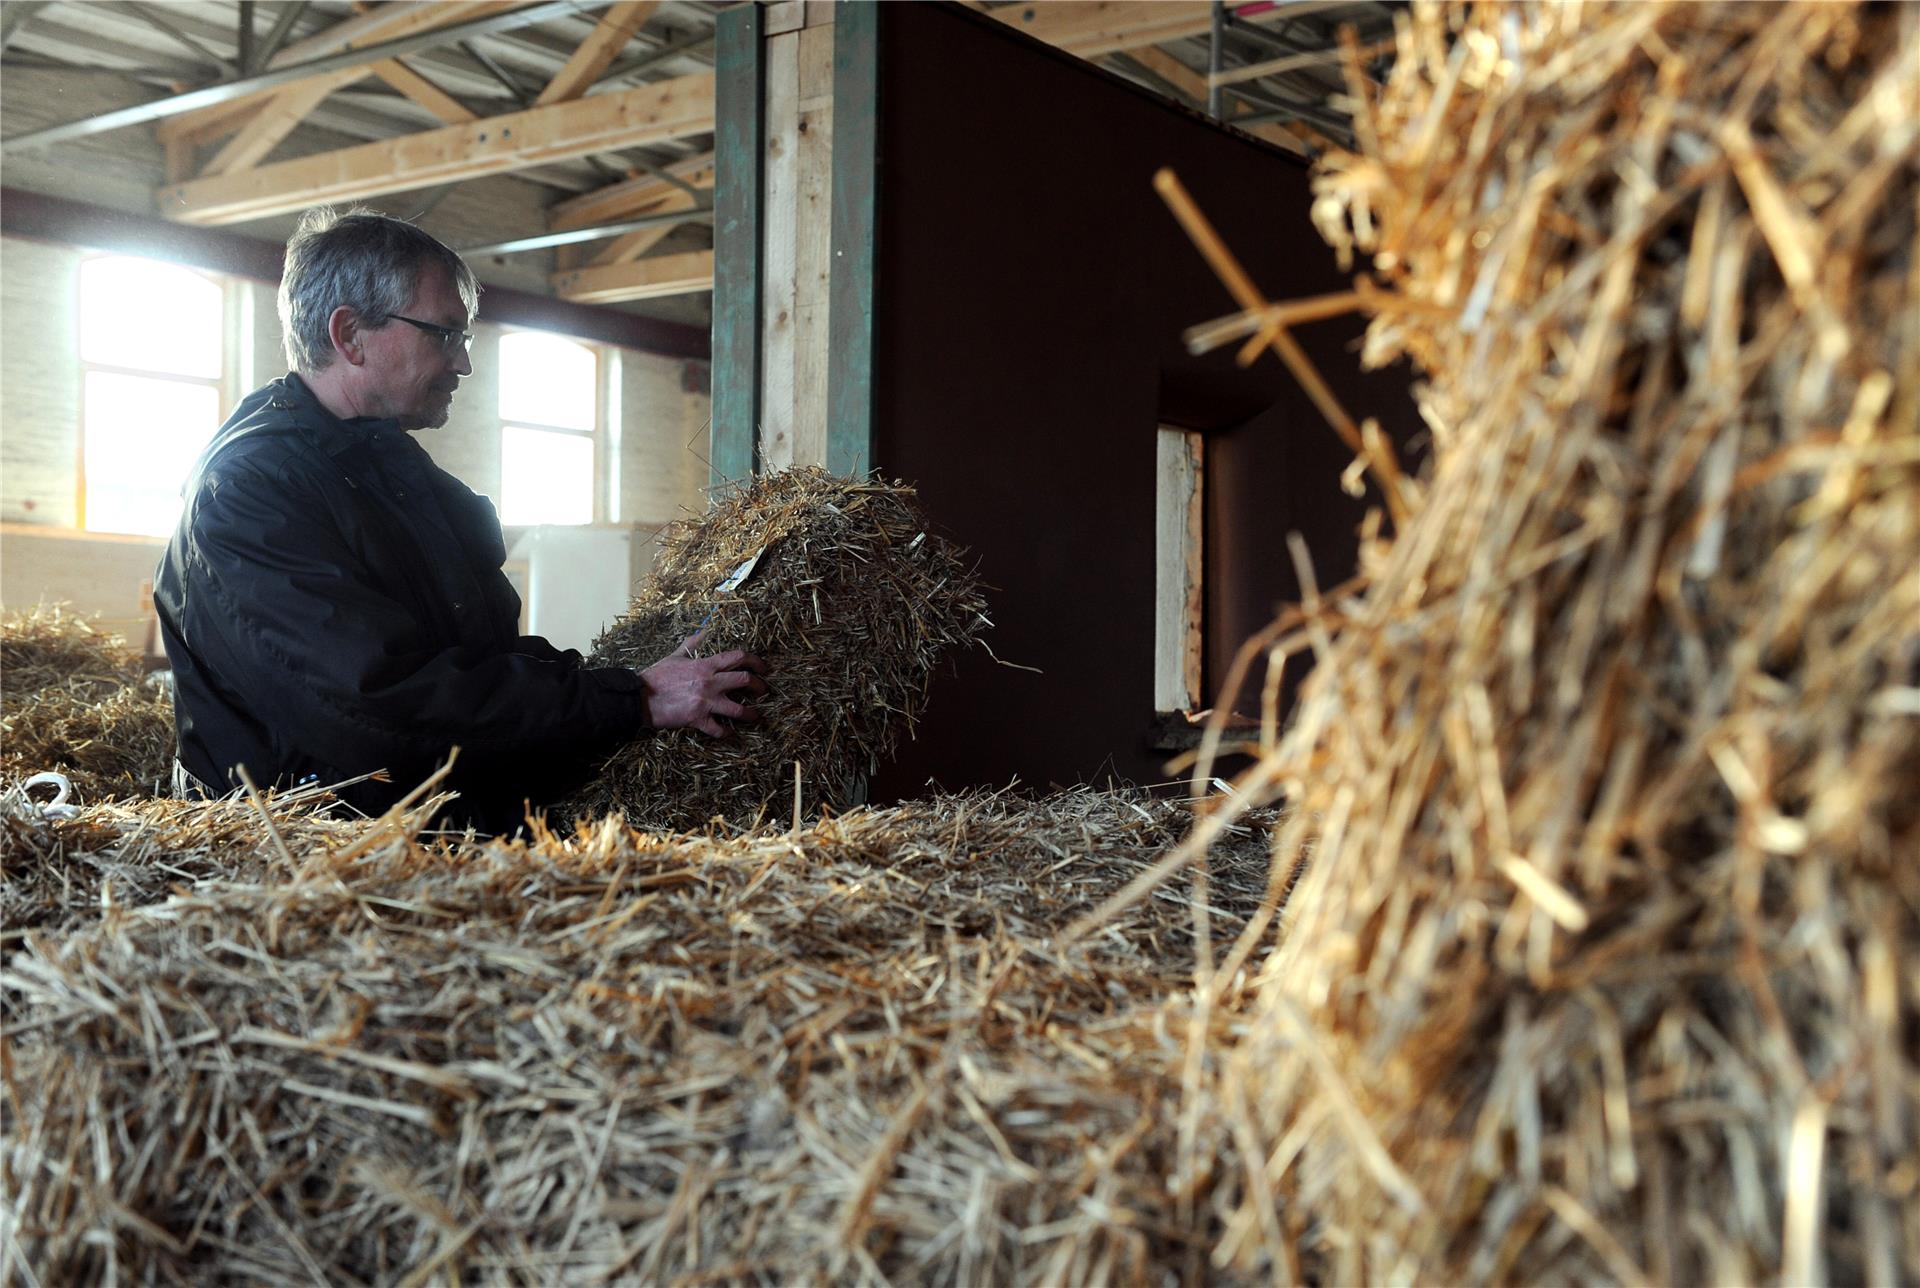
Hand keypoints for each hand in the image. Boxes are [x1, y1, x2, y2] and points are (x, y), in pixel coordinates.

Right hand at [639, 632, 767, 735]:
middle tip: (764, 690)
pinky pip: (718, 730)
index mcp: (705, 665)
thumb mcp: (675, 656)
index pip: (737, 658)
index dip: (755, 661)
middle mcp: (710, 683)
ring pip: (738, 709)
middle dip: (759, 686)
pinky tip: (730, 733)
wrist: (639, 697)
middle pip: (745, 680)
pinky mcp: (698, 719)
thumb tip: (702, 632)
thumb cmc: (656, 676)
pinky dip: (726, 733)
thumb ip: (691, 645)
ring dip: (751, 714)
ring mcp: (705, 702)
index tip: (763, 668)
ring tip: (756, 716)